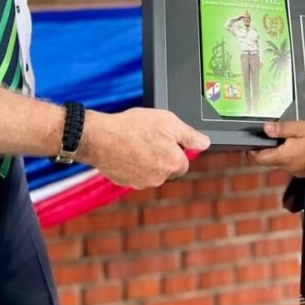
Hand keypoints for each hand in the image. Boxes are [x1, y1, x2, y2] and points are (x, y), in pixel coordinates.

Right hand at [77, 108, 210, 188]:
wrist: (100, 137)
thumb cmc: (133, 127)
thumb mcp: (168, 121)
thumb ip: (190, 135)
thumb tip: (204, 142)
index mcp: (173, 164)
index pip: (183, 162)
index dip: (175, 149)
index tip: (165, 139)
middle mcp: (159, 178)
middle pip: (166, 168)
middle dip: (160, 156)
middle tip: (148, 138)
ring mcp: (140, 182)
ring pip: (149, 172)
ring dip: (145, 160)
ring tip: (134, 141)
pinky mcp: (124, 182)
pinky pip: (132, 174)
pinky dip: (130, 164)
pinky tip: (124, 149)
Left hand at [247, 120, 304, 177]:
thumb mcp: (300, 127)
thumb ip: (281, 129)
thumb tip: (266, 128)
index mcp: (285, 157)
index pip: (260, 159)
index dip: (253, 151)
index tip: (252, 143)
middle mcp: (289, 168)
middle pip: (270, 162)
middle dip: (267, 151)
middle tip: (271, 137)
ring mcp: (297, 172)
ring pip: (280, 164)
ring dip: (279, 154)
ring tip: (286, 139)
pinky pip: (291, 165)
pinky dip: (290, 158)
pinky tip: (297, 147)